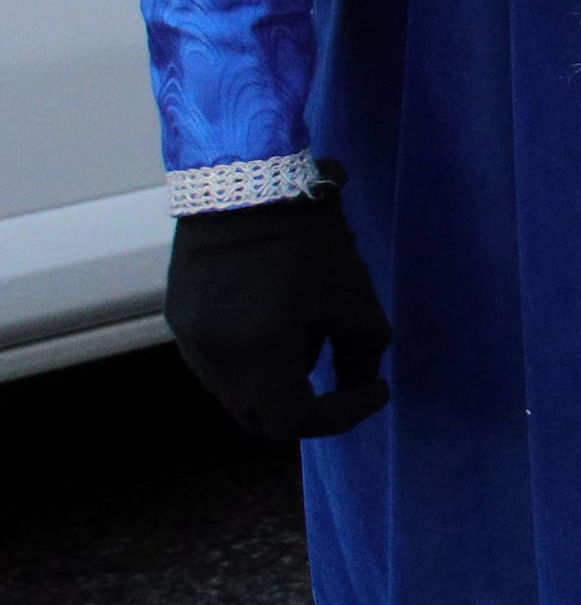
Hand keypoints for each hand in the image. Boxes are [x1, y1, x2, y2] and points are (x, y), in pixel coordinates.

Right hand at [167, 190, 391, 439]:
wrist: (244, 184)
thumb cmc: (307, 240)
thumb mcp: (353, 297)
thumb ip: (363, 352)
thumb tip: (358, 382)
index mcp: (254, 358)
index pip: (296, 420)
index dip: (344, 415)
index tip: (376, 389)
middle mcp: (212, 359)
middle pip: (261, 417)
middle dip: (312, 411)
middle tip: (349, 386)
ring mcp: (189, 342)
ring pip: (238, 391)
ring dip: (281, 384)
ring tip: (315, 336)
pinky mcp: (180, 320)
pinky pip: (220, 362)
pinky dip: (255, 361)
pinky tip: (281, 320)